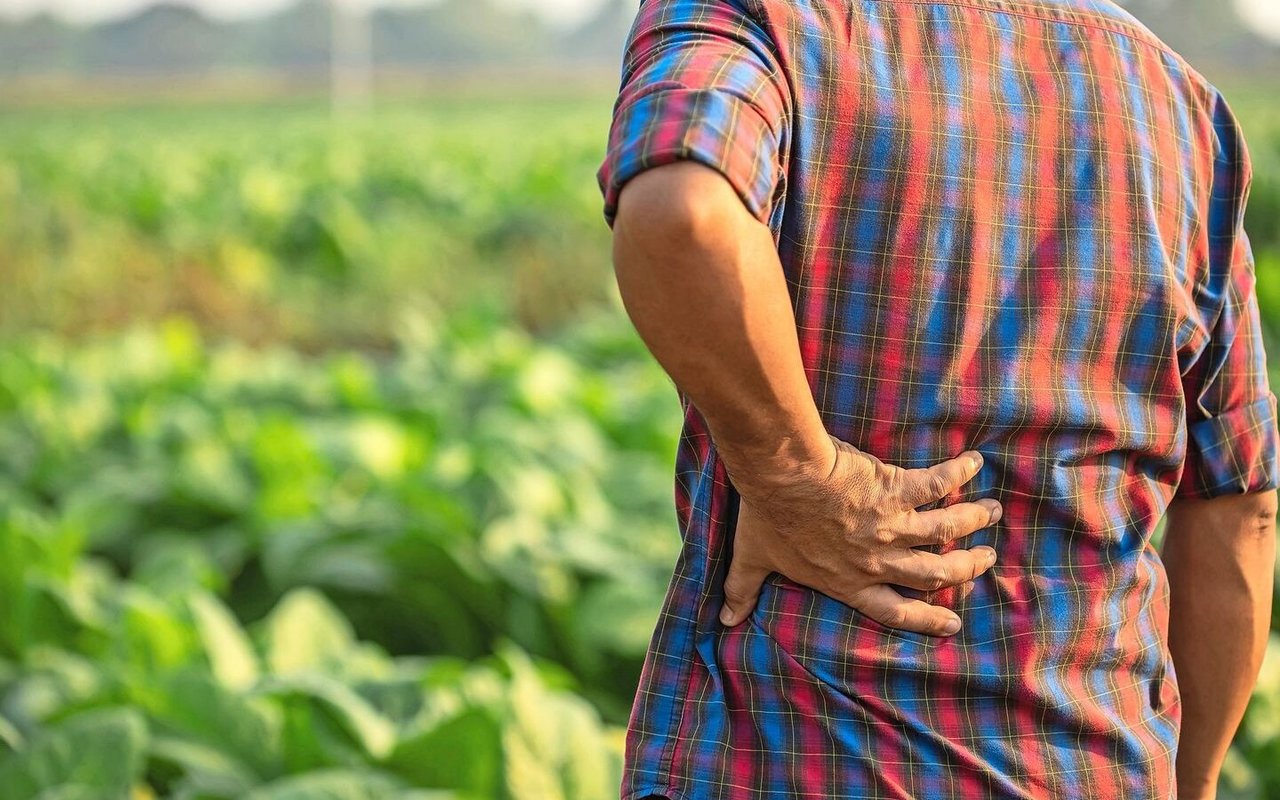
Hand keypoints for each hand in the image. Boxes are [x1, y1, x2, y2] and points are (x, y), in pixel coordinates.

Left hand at [718, 435, 1001, 636]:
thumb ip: (742, 589)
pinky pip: (937, 483)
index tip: (953, 622)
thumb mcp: (753, 559)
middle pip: (933, 573)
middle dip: (964, 569)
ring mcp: (890, 525)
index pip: (894, 610)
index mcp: (847, 581)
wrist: (781, 474)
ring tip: (992, 512)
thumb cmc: (767, 515)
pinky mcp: (896, 489)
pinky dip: (959, 473)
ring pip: (945, 531)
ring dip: (972, 520)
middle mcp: (875, 559)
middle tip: (984, 560)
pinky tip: (973, 461)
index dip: (926, 619)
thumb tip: (723, 619)